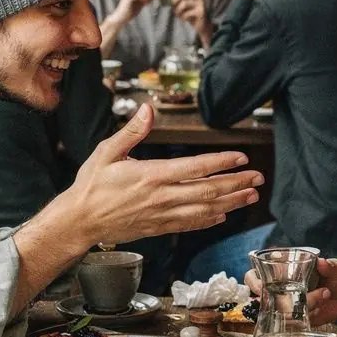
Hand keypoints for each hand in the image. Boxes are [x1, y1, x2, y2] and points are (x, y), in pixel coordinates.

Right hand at [71, 102, 263, 244]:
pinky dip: (209, 220)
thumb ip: (131, 132)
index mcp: (151, 175)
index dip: (221, 163)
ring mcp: (162, 215)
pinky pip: (190, 224)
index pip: (195, 168)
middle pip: (208, 191)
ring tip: (250, 196)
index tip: (241, 158)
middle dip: (236, 183)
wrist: (79, 221)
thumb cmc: (91, 185)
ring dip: (231, 203)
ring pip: (205, 210)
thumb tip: (148, 109)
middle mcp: (161, 197)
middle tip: (257, 178)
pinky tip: (223, 215)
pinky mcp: (159, 227)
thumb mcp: (106, 152)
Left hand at [171, 0, 210, 43]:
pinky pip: (187, 13)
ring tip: (177, 14)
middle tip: (172, 5)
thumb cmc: (189, 14)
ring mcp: (200, 4)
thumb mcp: (183, 5)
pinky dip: (182, 17)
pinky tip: (183, 19)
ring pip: (184, 3)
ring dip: (177, 10)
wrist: (200, 26)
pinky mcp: (200, 12)